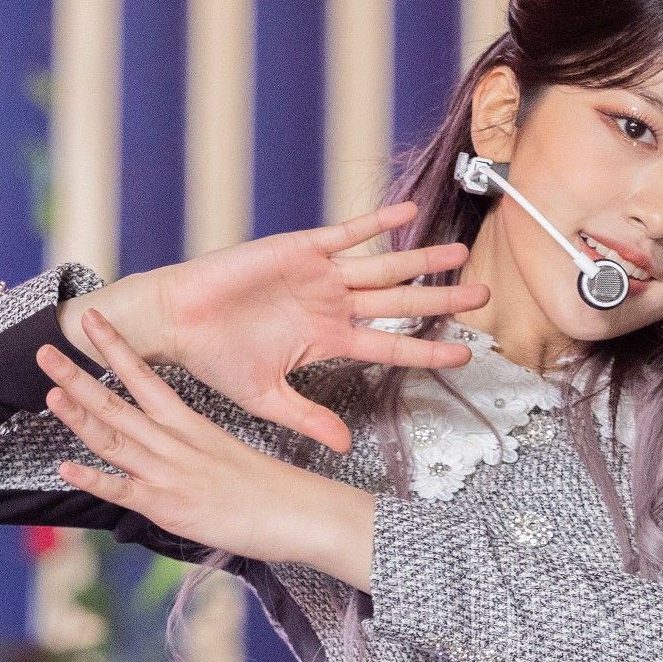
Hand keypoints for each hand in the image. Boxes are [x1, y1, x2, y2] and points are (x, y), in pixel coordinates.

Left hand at [35, 305, 350, 568]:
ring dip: (80, 416)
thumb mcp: (228, 457)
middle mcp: (175, 443)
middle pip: (118, 404)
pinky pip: (125, 492)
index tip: (90, 320)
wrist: (301, 512)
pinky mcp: (170, 508)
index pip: (145, 378)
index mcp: (190, 426)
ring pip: (116, 440)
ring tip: (50, 392)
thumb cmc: (270, 490)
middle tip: (44, 350)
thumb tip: (175, 454)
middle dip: (78, 377)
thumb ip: (194, 452)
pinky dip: (95, 480)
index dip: (114, 348)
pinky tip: (66, 468)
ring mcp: (170, 474)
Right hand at [151, 201, 486, 451]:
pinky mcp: (299, 248)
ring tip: (460, 255)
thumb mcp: (267, 398)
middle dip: (441, 299)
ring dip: (421, 261)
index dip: (428, 349)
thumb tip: (345, 447)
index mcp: (329, 340)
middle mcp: (332, 306)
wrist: (178, 322)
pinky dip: (375, 224)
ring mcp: (319, 276)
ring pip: (382, 267)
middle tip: (484, 296)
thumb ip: (308, 419)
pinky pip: (345, 234)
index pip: (391, 345)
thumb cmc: (216, 359)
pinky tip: (407, 214)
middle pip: (399, 302)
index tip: (465, 354)